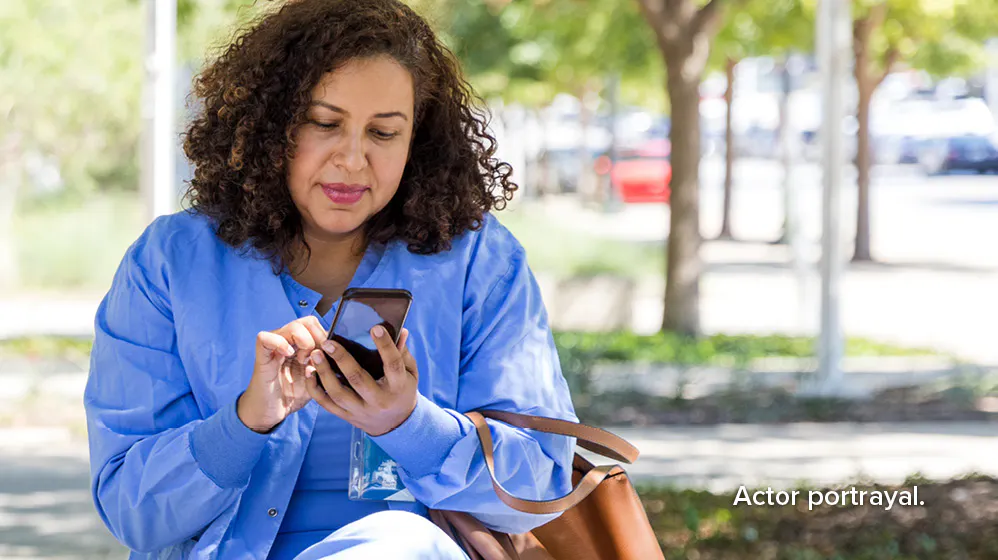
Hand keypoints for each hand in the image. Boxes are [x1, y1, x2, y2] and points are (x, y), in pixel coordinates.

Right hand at [238, 316, 326, 432]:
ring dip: (304, 341)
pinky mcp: (262, 356)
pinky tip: (288, 354)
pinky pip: (265, 338)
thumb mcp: (317, 380)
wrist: (272, 413)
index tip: (328, 354)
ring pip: (291, 326)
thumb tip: (339, 353)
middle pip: (307, 321)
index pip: (317, 326)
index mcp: (302, 346)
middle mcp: (289, 342)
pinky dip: (279, 343)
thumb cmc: (293, 395)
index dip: (325, 336)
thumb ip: (326, 366)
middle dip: (317, 338)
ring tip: (303, 359)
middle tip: (316, 357)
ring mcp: (274, 348)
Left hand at [304, 326, 418, 436]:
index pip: (393, 364)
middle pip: (358, 379)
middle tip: (328, 343)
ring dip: (324, 373)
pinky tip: (310, 372)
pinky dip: (315, 388)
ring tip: (316, 354)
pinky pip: (327, 404)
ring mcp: (361, 410)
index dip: (385, 346)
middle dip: (342, 359)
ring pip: (338, 393)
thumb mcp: (410, 372)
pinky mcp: (347, 416)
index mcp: (398, 387)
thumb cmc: (402, 390)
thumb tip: (401, 330)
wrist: (396, 424)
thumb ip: (403, 352)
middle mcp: (379, 400)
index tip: (375, 328)